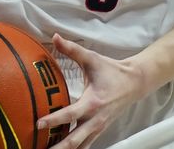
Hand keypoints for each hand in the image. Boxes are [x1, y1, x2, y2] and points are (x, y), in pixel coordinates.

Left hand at [37, 34, 150, 148]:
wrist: (134, 83)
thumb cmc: (111, 71)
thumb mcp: (91, 58)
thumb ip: (72, 49)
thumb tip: (55, 37)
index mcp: (93, 102)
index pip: (71, 114)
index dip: (54, 120)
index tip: (39, 124)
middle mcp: (96, 119)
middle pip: (75, 139)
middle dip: (59, 146)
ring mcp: (98, 127)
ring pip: (81, 144)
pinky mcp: (99, 130)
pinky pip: (86, 143)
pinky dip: (75, 148)